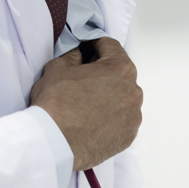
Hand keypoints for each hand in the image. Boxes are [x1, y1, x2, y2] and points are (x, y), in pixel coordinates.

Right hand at [30, 37, 142, 171]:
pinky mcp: (129, 135)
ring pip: (122, 97)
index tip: (86, 47)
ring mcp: (134, 116)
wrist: (54, 143)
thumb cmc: (56, 105)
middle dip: (102, 71)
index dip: (94, 44)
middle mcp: (133, 92)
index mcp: (120, 69)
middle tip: (82, 76)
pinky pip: (122, 119)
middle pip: (119, 73)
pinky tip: (92, 119)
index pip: (110, 46)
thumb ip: (73, 55)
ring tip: (86, 102)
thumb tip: (79, 53)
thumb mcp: (58, 67)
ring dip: (108, 95)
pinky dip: (110, 116)